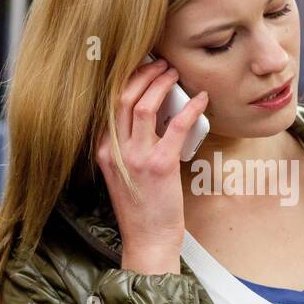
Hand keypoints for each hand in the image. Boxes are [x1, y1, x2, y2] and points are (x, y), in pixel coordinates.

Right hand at [95, 58, 208, 274]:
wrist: (148, 239)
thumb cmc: (141, 209)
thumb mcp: (123, 173)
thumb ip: (129, 146)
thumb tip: (153, 115)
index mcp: (104, 149)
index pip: (109, 103)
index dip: (126, 79)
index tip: (141, 67)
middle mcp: (115, 150)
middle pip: (124, 97)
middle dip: (143, 73)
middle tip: (161, 64)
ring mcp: (135, 157)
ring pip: (144, 104)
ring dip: (162, 84)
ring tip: (175, 74)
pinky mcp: (159, 165)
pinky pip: (176, 125)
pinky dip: (190, 108)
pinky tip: (200, 100)